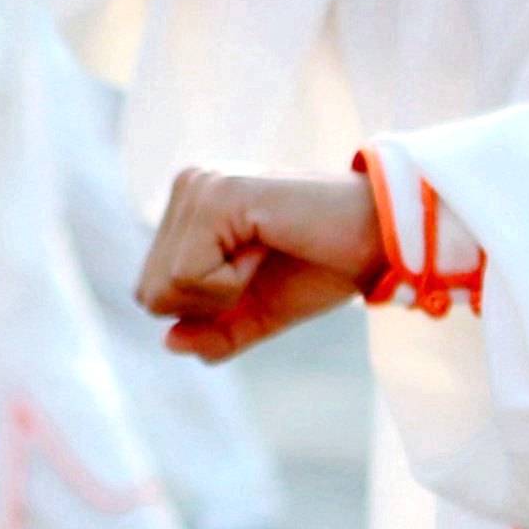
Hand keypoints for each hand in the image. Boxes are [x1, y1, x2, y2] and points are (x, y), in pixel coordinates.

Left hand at [137, 165, 383, 364]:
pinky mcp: (218, 195)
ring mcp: (201, 186)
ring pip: (164, 287)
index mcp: (189, 207)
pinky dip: (232, 283)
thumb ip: (214, 332)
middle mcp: (188, 186)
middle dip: (208, 306)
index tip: (256, 273)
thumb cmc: (324, 267)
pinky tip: (266, 246)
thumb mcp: (259, 312)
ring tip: (265, 252)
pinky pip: (190, 275)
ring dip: (224, 293)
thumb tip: (168, 343)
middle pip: (149, 293)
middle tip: (261, 265)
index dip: (204, 310)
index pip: (151, 291)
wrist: (380, 239)